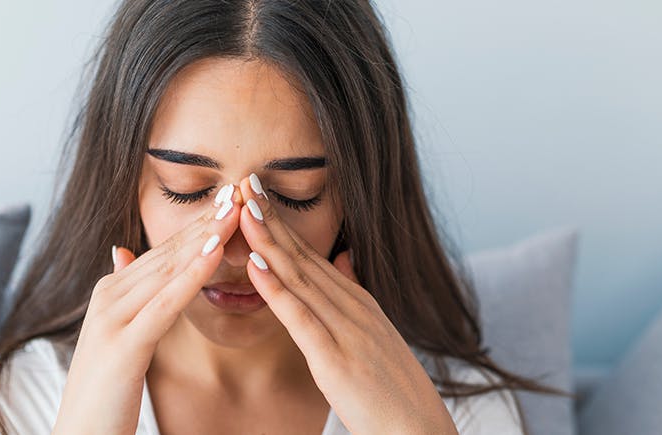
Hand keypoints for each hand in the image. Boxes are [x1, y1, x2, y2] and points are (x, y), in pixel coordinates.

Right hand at [52, 185, 242, 434]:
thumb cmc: (104, 395)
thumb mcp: (114, 337)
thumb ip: (123, 293)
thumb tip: (121, 252)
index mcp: (110, 294)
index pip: (161, 252)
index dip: (195, 225)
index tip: (227, 199)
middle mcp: (108, 297)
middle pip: (166, 253)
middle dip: (204, 221)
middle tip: (238, 189)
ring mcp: (113, 318)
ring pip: (168, 270)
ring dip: (204, 237)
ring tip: (234, 210)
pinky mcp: (125, 344)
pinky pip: (166, 303)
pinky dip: (193, 274)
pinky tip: (215, 252)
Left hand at [236, 176, 456, 434]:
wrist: (418, 432)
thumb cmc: (391, 392)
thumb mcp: (375, 335)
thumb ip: (353, 296)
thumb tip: (343, 258)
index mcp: (357, 303)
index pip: (311, 255)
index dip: (281, 223)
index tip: (256, 191)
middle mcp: (352, 308)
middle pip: (303, 257)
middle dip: (271, 219)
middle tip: (243, 180)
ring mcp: (346, 331)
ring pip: (299, 278)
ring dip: (268, 241)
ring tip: (242, 209)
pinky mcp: (336, 359)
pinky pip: (301, 318)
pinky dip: (276, 289)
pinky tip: (255, 264)